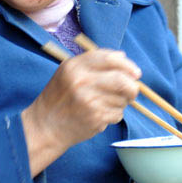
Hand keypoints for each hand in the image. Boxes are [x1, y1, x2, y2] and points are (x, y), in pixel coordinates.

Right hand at [22, 49, 140, 175]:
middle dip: (132, 87)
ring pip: (122, 99)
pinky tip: (100, 115)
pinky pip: (117, 114)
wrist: (46, 126)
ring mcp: (89, 101)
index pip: (110, 59)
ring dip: (120, 103)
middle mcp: (82, 81)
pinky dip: (114, 115)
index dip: (127, 65)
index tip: (135, 73)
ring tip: (104, 105)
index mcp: (75, 66)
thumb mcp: (69, 72)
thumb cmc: (60, 97)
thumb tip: (123, 56)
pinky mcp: (95, 118)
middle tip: (131, 92)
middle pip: (122, 80)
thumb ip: (94, 62)